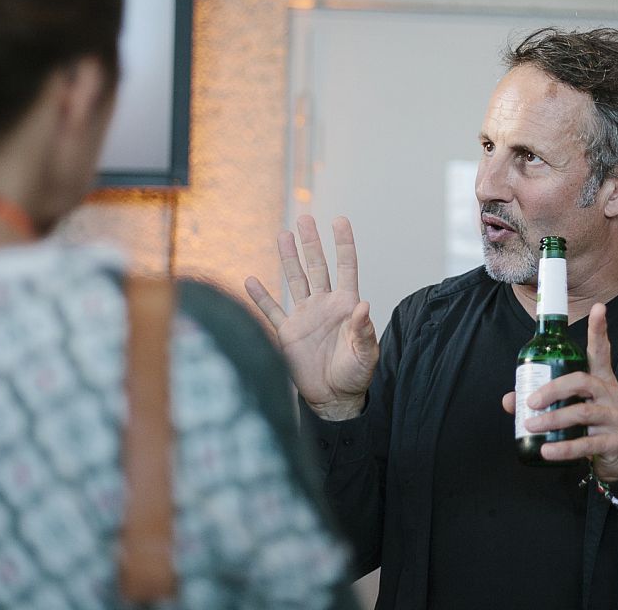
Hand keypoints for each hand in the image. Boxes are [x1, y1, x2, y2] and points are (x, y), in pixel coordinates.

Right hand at [244, 215, 378, 420]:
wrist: (333, 398)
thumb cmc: (355, 375)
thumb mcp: (365, 354)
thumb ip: (363, 331)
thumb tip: (364, 306)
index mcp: (346, 305)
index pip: (346, 267)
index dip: (343, 244)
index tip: (339, 220)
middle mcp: (324, 304)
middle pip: (317, 266)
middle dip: (311, 243)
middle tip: (305, 218)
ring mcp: (304, 316)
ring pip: (295, 280)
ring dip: (288, 259)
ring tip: (283, 235)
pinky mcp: (287, 333)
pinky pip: (272, 310)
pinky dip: (261, 296)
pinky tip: (252, 279)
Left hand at [501, 303, 617, 480]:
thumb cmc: (596, 426)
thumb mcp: (576, 408)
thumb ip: (547, 401)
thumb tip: (510, 400)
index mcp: (603, 381)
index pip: (601, 352)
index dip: (599, 330)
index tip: (599, 308)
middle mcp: (612, 394)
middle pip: (582, 381)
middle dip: (553, 389)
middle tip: (530, 401)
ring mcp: (616, 417)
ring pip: (583, 412)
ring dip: (553, 419)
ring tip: (532, 425)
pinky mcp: (615, 441)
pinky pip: (586, 444)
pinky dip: (564, 448)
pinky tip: (546, 450)